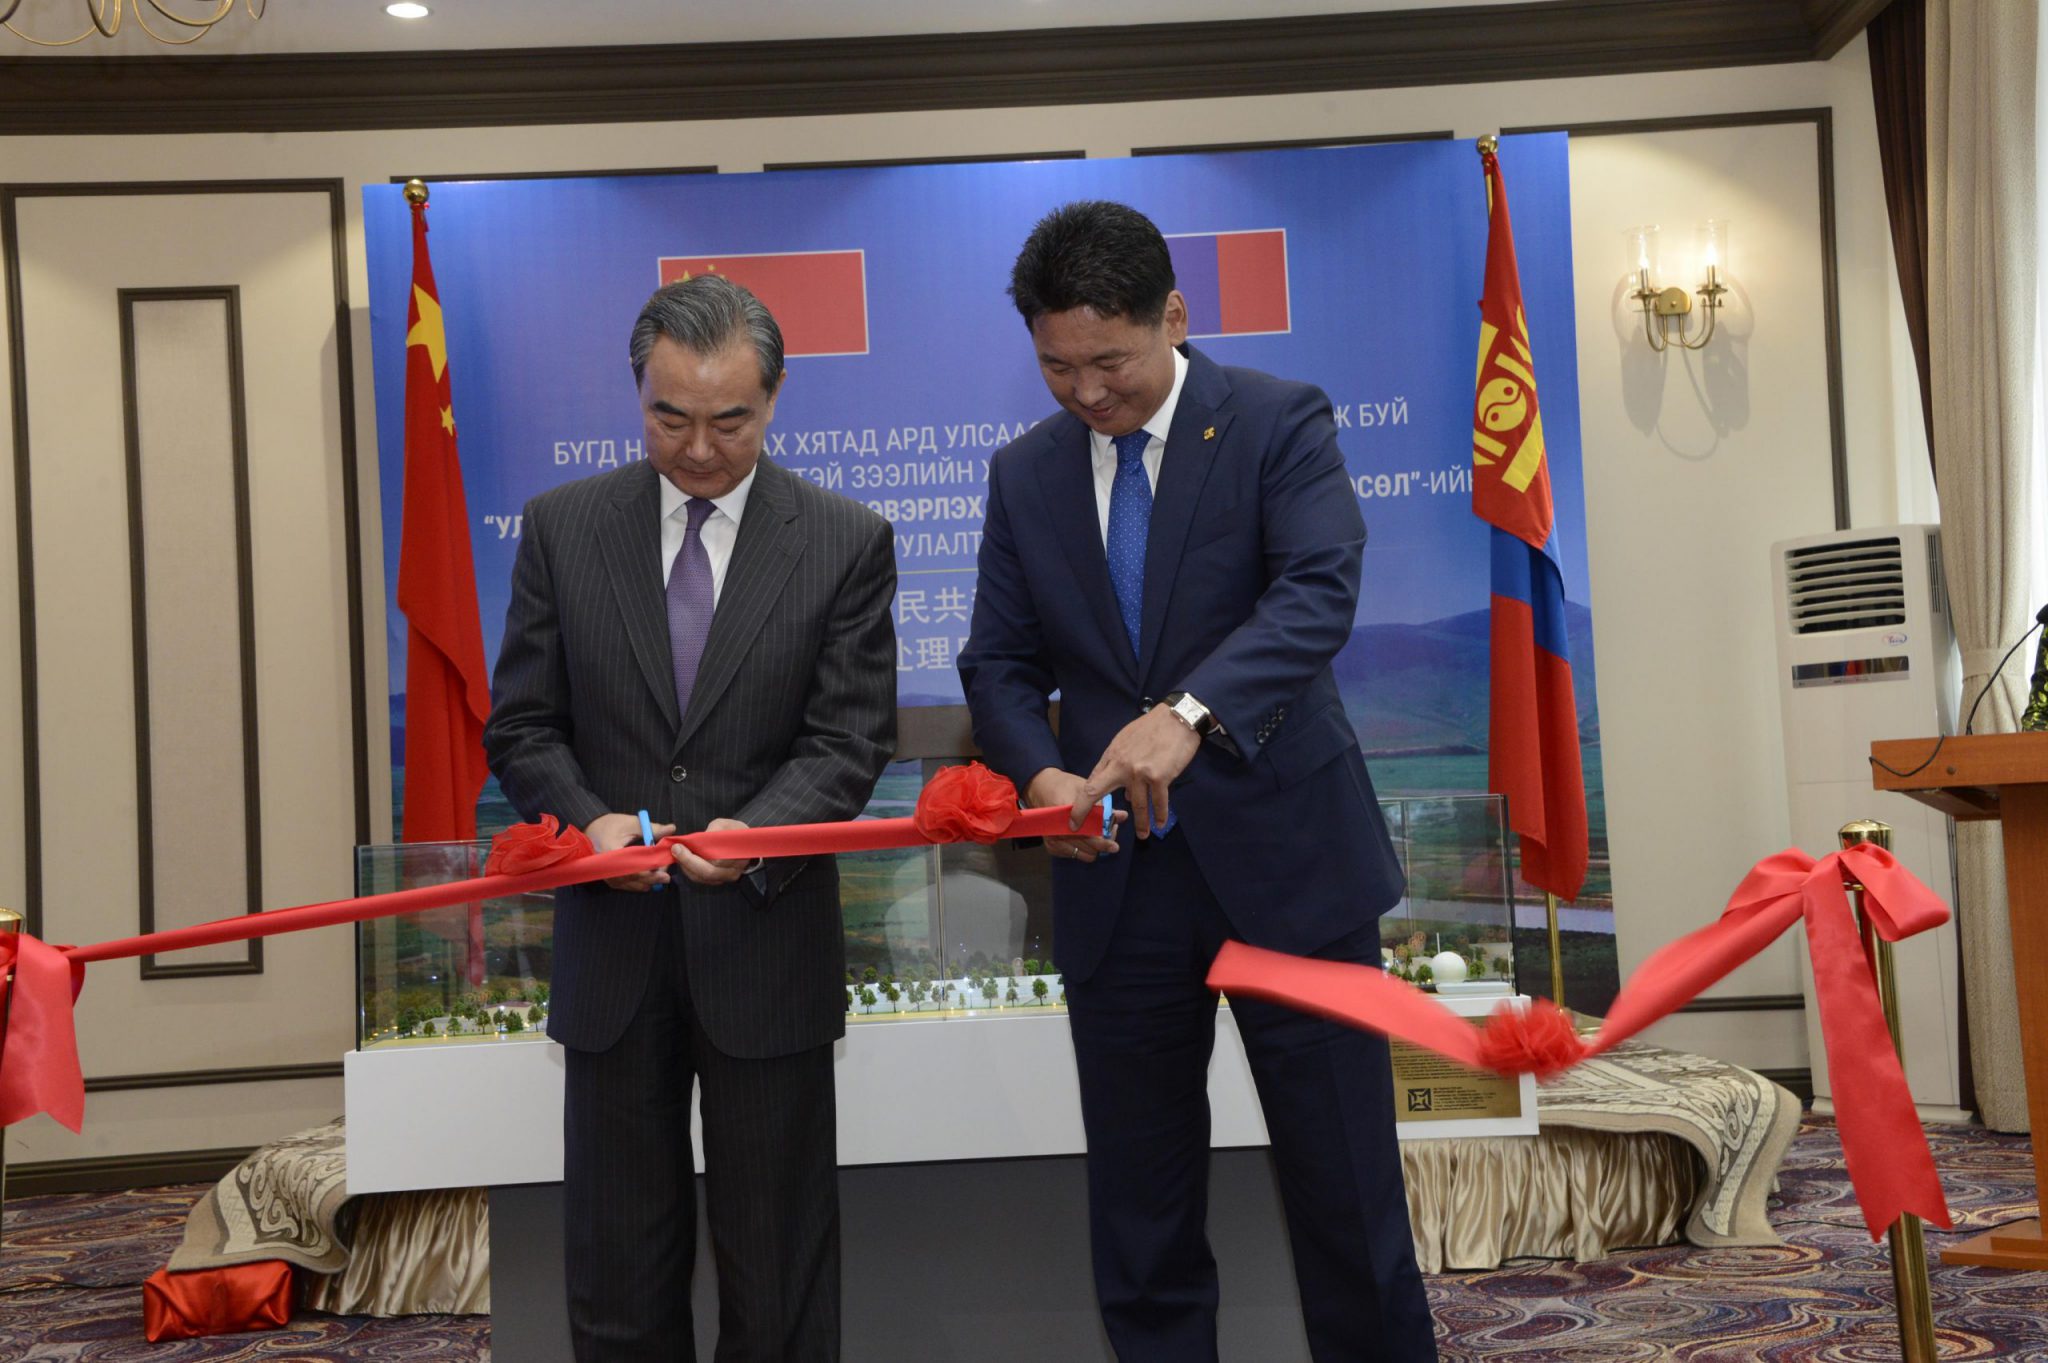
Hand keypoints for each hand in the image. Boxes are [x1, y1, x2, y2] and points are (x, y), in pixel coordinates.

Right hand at [585, 812, 675, 891]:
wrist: (591, 828)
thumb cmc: (610, 824)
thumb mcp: (631, 823)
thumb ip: (652, 828)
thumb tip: (671, 829)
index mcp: (611, 852)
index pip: (634, 867)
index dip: (650, 870)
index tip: (664, 868)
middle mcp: (607, 867)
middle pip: (632, 878)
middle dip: (650, 878)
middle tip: (666, 877)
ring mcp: (606, 874)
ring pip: (629, 884)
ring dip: (645, 882)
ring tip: (660, 878)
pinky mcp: (607, 877)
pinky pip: (623, 885)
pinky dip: (636, 884)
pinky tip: (648, 883)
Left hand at [671, 817, 753, 886]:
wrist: (746, 843)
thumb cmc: (735, 832)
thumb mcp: (726, 825)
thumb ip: (714, 830)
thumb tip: (700, 838)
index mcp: (739, 856)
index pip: (716, 861)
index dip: (695, 855)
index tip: (680, 845)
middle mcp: (733, 871)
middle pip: (708, 872)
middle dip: (688, 862)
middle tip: (675, 850)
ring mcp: (725, 878)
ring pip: (702, 878)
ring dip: (687, 867)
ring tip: (677, 854)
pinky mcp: (718, 880)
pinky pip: (701, 879)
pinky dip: (690, 871)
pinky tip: (684, 860)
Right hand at [1026, 768, 1123, 863]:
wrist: (1040, 788)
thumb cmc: (1064, 786)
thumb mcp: (1085, 789)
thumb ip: (1104, 806)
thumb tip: (1123, 816)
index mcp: (1066, 814)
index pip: (1088, 836)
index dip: (1103, 842)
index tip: (1114, 845)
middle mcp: (1057, 830)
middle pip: (1088, 848)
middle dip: (1103, 843)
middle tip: (1110, 831)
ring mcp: (1053, 840)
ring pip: (1084, 855)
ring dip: (1095, 848)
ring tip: (1100, 833)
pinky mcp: (1051, 846)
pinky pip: (1075, 855)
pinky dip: (1084, 849)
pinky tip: (1086, 836)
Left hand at [1075, 706, 1199, 838]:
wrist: (1176, 718)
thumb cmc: (1152, 728)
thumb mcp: (1126, 741)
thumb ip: (1120, 765)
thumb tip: (1125, 792)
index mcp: (1112, 756)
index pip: (1091, 783)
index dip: (1081, 803)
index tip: (1075, 818)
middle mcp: (1121, 765)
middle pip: (1097, 792)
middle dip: (1086, 813)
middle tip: (1088, 833)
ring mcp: (1139, 772)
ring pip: (1137, 804)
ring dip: (1141, 823)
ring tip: (1142, 835)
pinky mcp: (1159, 776)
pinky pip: (1158, 801)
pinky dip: (1160, 814)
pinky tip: (1160, 823)